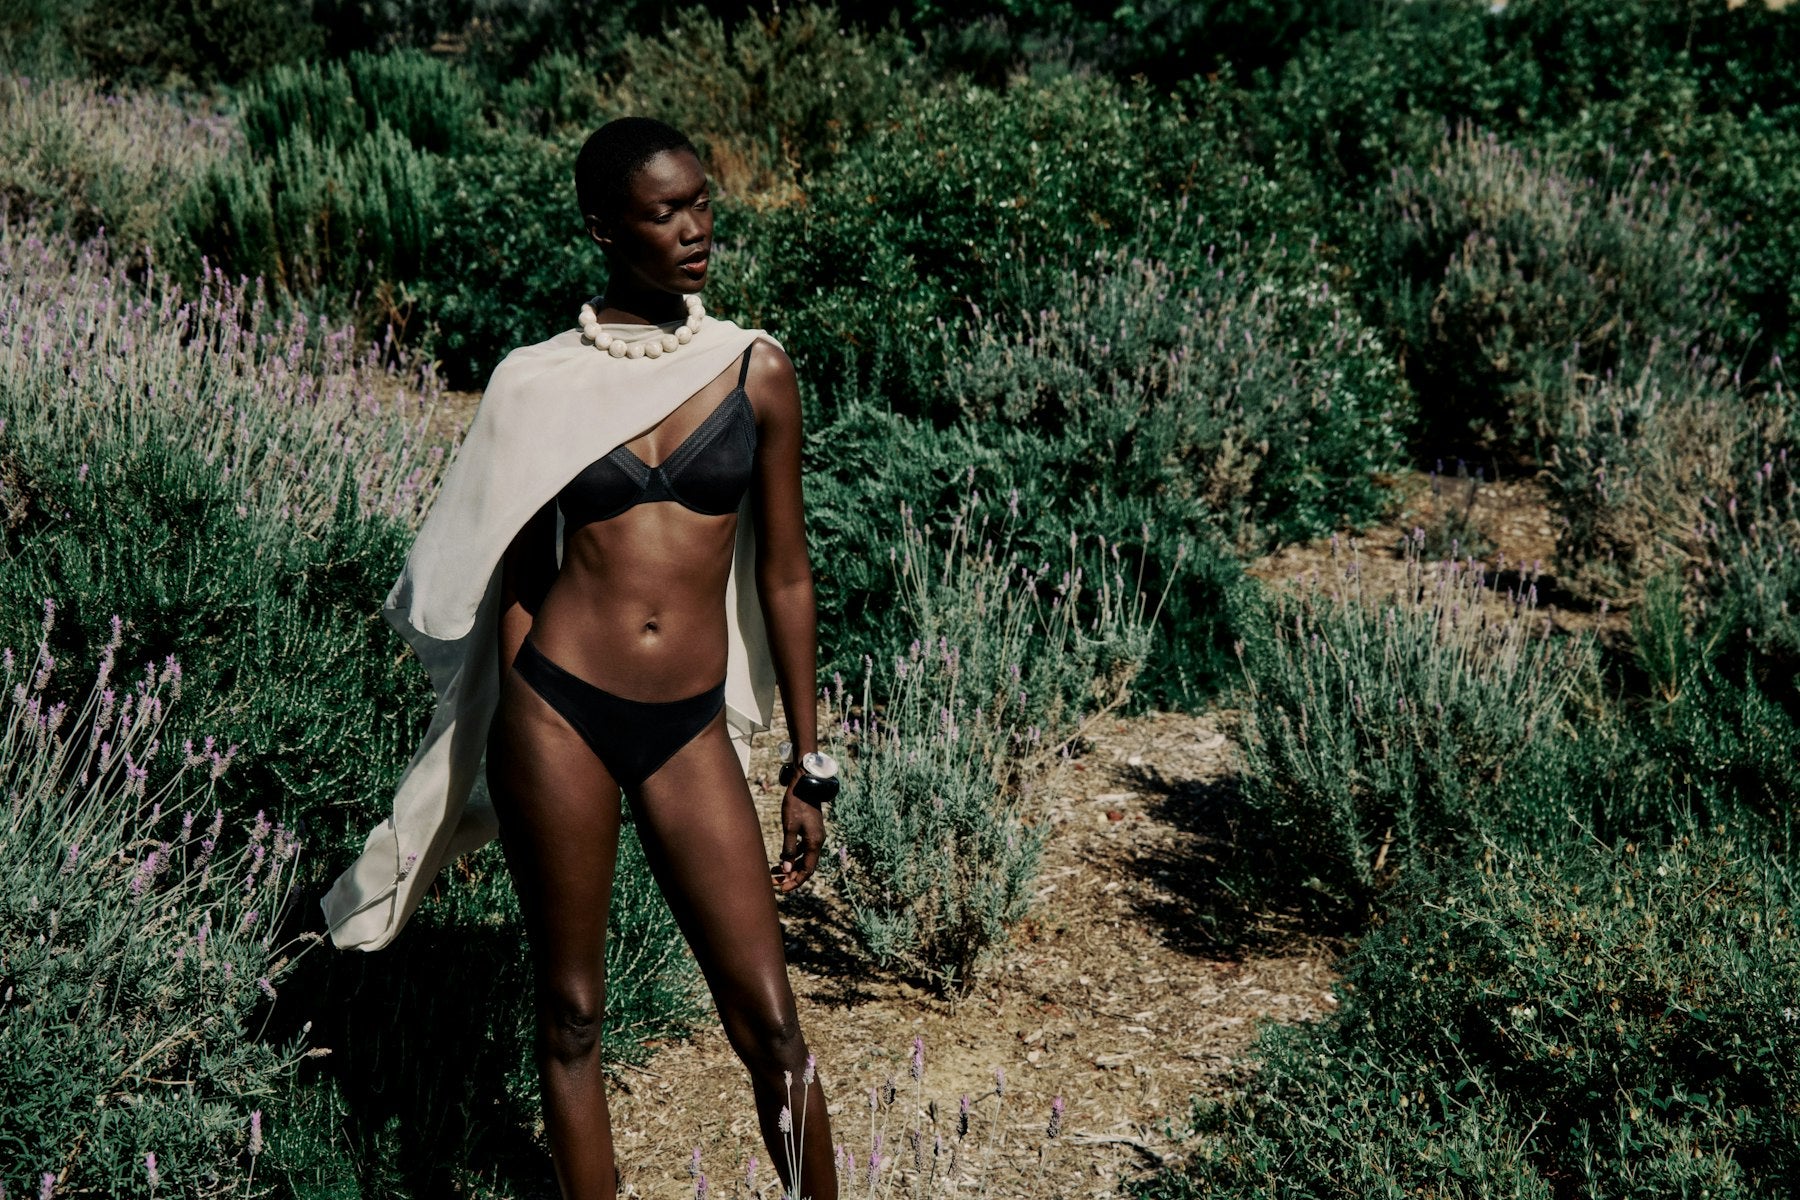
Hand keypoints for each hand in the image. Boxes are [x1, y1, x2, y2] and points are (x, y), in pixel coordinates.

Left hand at [771, 778, 824, 893]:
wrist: (805, 785)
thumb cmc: (796, 804)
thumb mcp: (790, 827)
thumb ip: (789, 849)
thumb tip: (787, 870)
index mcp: (814, 843)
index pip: (807, 870)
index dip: (796, 882)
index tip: (782, 889)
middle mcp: (817, 842)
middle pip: (806, 867)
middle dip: (791, 877)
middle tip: (775, 883)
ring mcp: (815, 836)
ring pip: (804, 859)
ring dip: (791, 867)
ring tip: (774, 872)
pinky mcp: (810, 831)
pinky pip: (803, 850)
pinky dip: (793, 857)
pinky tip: (781, 858)